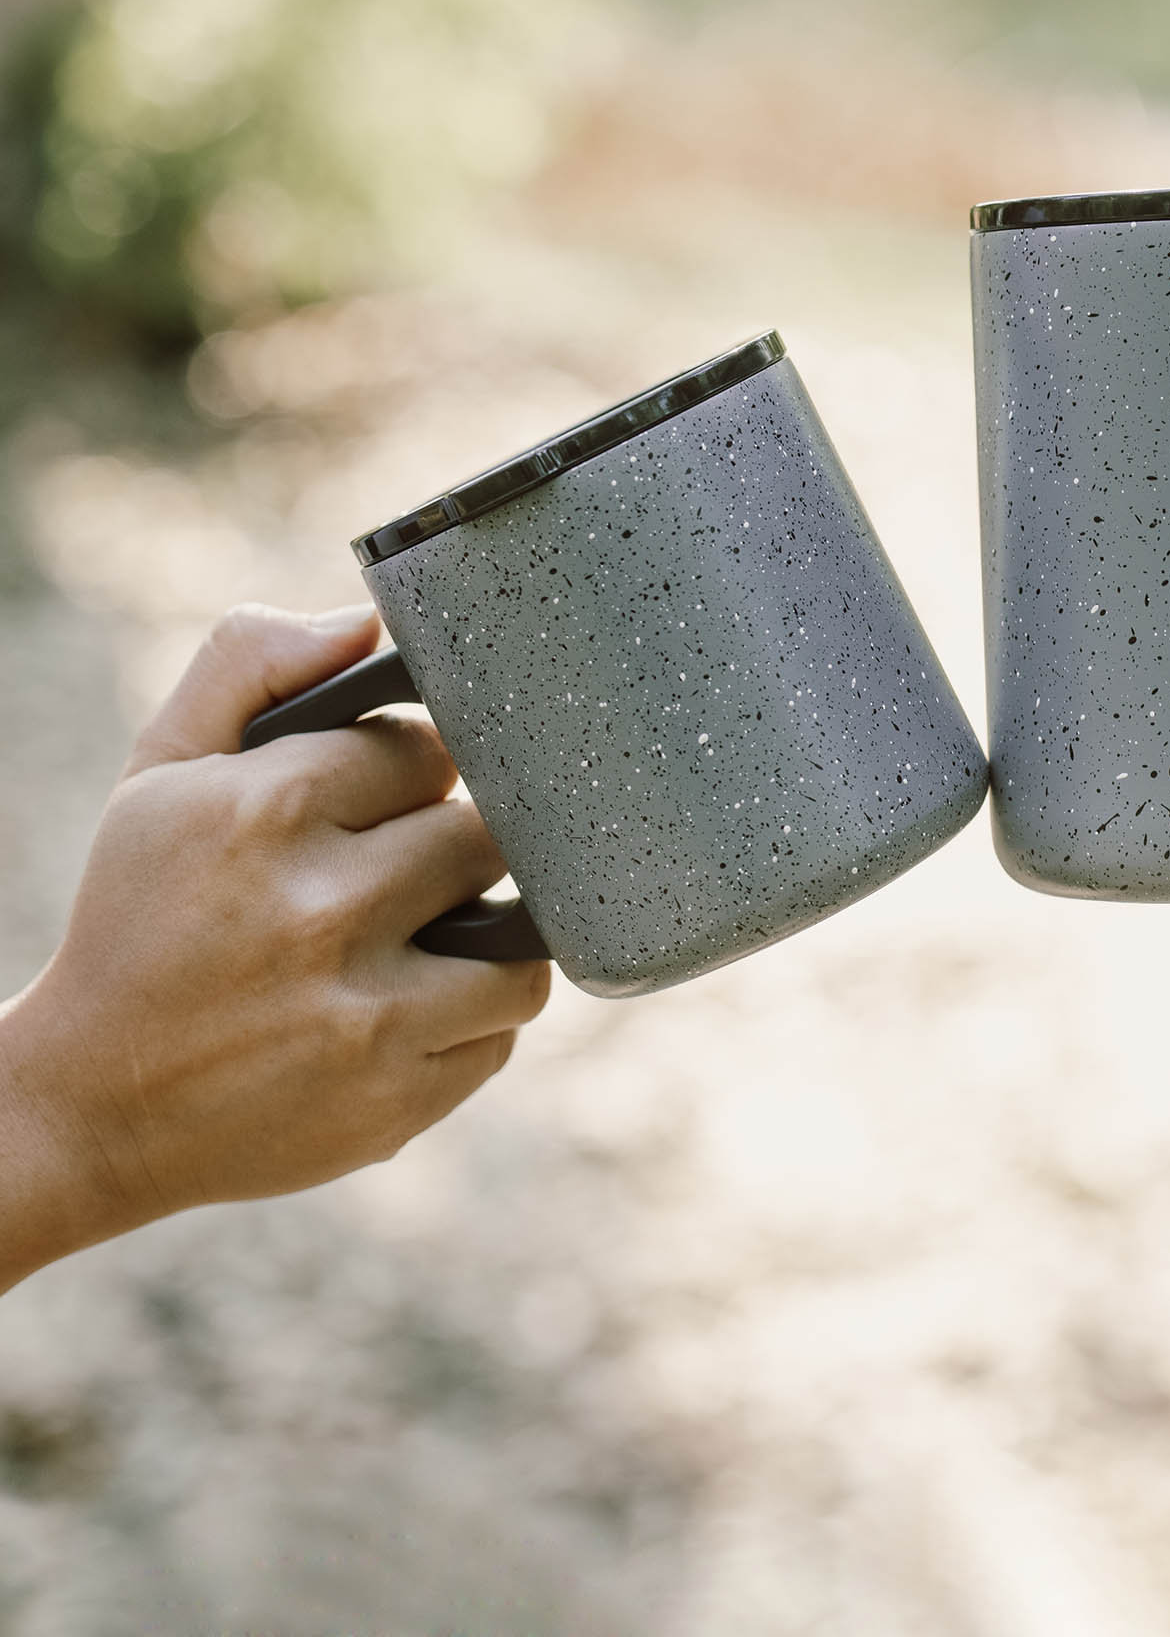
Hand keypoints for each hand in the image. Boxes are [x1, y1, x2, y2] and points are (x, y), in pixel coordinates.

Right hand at [0, 605, 548, 1291]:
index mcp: (267, 810)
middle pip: (484, 837)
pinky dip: (472, 1016)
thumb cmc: (142, 917)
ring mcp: (366, 1015)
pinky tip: (411, 1008)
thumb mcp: (160, 773)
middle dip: (454, 847)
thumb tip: (367, 622)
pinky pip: (502, 1029)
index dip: (414, 773)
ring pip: (524, 943)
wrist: (89, 1104)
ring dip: (492, 935)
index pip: (427, 751)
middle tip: (409, 870)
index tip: (383, 802)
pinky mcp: (395, 1099)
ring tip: (437, 935)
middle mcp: (322, 910)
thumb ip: (249, 665)